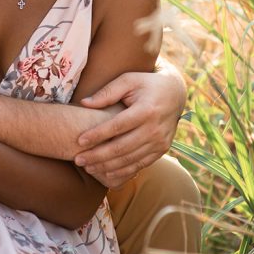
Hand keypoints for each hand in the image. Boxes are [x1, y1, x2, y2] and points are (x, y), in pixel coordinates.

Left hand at [73, 66, 185, 186]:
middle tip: (79, 160)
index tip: (79, 141)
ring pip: (130, 160)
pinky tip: (106, 173)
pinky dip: (123, 172)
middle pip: (122, 147)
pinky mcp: (161, 150)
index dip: (98, 135)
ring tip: (88, 167)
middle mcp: (154, 129)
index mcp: (146, 110)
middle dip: (98, 156)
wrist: (175, 94)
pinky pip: (140, 165)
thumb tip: (84, 103)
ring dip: (107, 166)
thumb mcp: (128, 80)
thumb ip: (107, 92)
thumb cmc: (146, 84)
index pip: (117, 126)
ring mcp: (160, 142)